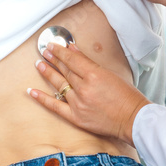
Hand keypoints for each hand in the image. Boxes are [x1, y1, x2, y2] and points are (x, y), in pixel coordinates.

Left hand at [29, 40, 150, 144]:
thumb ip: (90, 63)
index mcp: (95, 75)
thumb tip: (75, 51)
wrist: (133, 119)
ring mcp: (78, 103)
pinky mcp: (76, 117)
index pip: (72, 59)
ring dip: (47, 73)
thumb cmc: (128, 96)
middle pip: (64, 70)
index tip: (53, 45)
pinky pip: (55, 106)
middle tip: (44, 51)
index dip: (60, 51)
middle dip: (53, 59)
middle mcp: (84, 88)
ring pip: (59, 85)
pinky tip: (32, 91)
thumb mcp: (112, 74)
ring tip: (39, 64)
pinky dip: (42, 98)